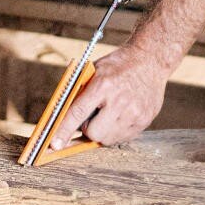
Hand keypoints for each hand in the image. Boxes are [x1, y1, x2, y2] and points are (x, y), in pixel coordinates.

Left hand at [49, 46, 167, 148]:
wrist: (149, 60)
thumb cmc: (117, 65)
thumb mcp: (94, 71)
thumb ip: (79, 93)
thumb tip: (61, 119)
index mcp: (103, 84)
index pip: (78, 113)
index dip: (64, 130)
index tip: (54, 144)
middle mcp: (120, 100)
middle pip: (94, 133)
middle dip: (87, 128)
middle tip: (92, 116)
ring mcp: (134, 112)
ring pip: (108, 139)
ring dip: (102, 131)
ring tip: (108, 114)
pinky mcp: (145, 119)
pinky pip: (122, 138)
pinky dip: (116, 131)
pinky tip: (120, 116)